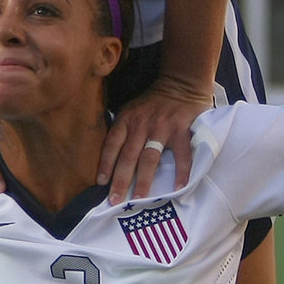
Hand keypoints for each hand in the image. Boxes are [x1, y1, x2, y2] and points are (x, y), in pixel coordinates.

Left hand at [99, 74, 209, 202]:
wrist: (181, 82)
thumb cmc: (154, 102)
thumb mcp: (132, 108)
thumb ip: (123, 128)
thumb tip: (110, 158)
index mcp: (127, 119)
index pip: (112, 144)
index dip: (105, 164)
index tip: (101, 184)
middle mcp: (141, 124)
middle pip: (128, 156)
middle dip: (121, 180)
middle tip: (116, 201)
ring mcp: (162, 127)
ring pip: (149, 158)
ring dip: (144, 180)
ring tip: (139, 200)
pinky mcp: (182, 130)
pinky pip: (181, 155)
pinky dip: (181, 172)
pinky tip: (178, 187)